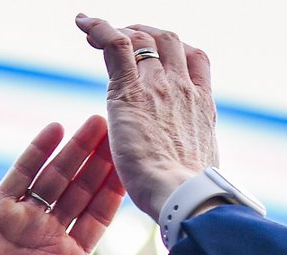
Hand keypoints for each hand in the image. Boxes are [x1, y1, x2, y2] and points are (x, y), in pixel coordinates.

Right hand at [0, 116, 147, 254]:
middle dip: (99, 163)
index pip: (98, 218)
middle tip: (119, 132)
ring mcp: (21, 221)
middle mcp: (47, 236)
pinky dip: (38, 151)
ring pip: (55, 177)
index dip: (114, 192)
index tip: (133, 168)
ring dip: (75, 150)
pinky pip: (21, 174)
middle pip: (80, 191)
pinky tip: (55, 129)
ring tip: (95, 123)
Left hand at [76, 15, 217, 219]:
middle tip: (126, 38)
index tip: (160, 55)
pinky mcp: (130, 92)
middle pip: (169, 41)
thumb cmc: (190, 197)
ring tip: (96, 33)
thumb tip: (185, 170)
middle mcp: (183, 89)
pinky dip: (99, 28)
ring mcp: (159, 86)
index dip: (176, 51)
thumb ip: (190, 157)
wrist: (183, 196)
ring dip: (119, 30)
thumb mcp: (199, 170)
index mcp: (202, 108)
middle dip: (147, 33)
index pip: (195, 61)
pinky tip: (83, 24)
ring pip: (141, 39)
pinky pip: (116, 44)